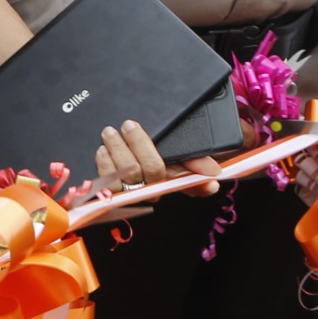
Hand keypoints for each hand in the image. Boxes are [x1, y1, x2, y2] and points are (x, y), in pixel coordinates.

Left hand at [90, 119, 219, 195]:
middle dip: (139, 145)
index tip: (211, 181)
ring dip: (117, 151)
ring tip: (110, 132)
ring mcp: (131, 192)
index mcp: (170, 179)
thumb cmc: (148, 155)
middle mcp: (152, 189)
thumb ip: (193, 160)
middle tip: (129, 125)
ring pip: (126, 176)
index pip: (189, 182)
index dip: (201, 184)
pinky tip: (103, 150)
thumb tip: (214, 173)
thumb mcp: (172, 155)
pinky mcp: (110, 193)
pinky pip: (107, 183)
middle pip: (150, 170)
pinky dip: (104, 165)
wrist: (119, 152)